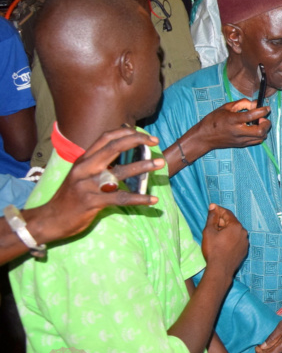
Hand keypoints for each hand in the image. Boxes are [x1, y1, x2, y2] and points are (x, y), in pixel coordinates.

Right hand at [33, 128, 163, 243]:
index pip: (106, 138)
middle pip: (114, 147)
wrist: (50, 219)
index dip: (126, 133)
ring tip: (160, 164)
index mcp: (83, 160)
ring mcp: (88, 185)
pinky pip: (120, 198)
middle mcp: (85, 168)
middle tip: (155, 142)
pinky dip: (139, 198)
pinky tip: (153, 199)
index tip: (145, 135)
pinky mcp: (92, 202)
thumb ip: (97, 165)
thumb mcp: (80, 175)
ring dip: (143, 166)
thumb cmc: (70, 197)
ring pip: (120, 171)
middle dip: (137, 141)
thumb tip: (122, 155)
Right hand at [197, 100, 270, 150]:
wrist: (204, 137)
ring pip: (261, 137)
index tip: (267, 108)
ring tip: (258, 123)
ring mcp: (241, 140)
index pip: (252, 115)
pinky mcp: (241, 145)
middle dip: (266, 123)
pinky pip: (257, 141)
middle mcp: (238, 131)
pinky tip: (254, 129)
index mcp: (233, 120)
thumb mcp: (225, 107)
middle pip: (260, 130)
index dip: (263, 111)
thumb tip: (255, 103)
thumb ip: (242, 104)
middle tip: (263, 117)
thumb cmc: (213, 120)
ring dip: (264, 129)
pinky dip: (260, 135)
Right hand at [201, 204, 248, 275]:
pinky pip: (237, 241)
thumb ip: (212, 217)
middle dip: (222, 222)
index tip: (212, 208)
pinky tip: (223, 244)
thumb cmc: (213, 250)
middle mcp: (243, 232)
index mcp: (236, 226)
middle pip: (231, 222)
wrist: (220, 269)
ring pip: (234, 232)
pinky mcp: (244, 250)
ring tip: (216, 235)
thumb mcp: (209, 231)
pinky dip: (230, 239)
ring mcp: (245, 242)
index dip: (218, 210)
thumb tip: (213, 207)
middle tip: (212, 224)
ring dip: (226, 231)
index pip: (227, 213)